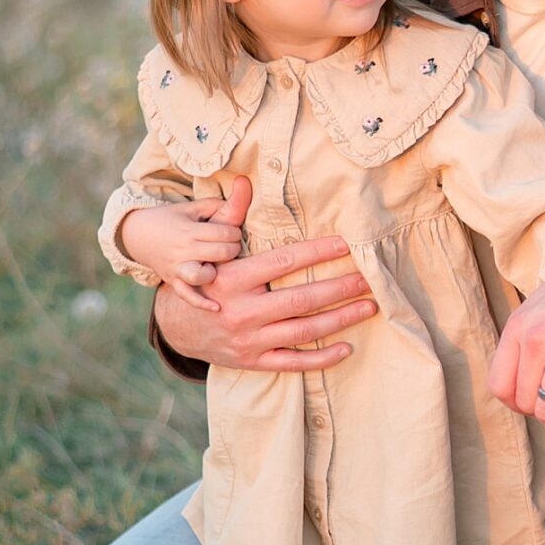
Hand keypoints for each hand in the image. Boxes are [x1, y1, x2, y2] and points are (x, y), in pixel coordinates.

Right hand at [120, 178, 251, 310]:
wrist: (136, 236)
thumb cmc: (170, 219)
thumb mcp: (190, 207)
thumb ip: (217, 203)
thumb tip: (243, 185)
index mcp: (189, 229)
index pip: (225, 233)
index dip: (235, 232)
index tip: (232, 232)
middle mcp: (183, 250)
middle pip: (221, 253)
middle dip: (232, 249)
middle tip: (229, 247)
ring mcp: (177, 268)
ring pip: (203, 275)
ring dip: (216, 273)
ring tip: (216, 267)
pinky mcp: (174, 282)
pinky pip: (188, 296)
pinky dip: (202, 303)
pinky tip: (217, 308)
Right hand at [151, 196, 378, 372]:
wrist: (175, 325)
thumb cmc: (204, 278)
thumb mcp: (211, 247)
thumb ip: (231, 215)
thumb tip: (244, 181)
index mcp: (233, 279)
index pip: (284, 262)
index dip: (318, 252)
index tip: (347, 244)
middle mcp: (242, 311)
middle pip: (301, 300)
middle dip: (340, 289)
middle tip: (369, 279)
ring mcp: (249, 340)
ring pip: (303, 332)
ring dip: (340, 320)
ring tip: (368, 307)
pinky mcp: (253, 361)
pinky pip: (293, 363)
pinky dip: (321, 359)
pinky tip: (347, 348)